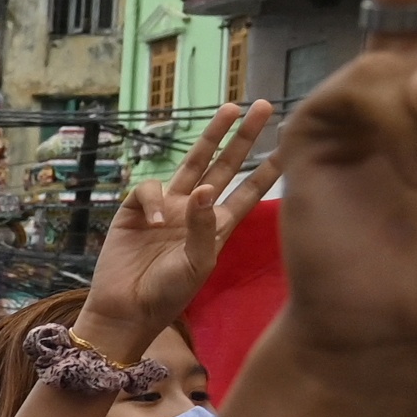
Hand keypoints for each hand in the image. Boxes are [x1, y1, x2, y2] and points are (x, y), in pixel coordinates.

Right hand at [74, 94, 275, 354]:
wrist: (126, 310)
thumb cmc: (168, 294)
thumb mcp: (197, 263)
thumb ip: (204, 226)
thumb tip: (206, 189)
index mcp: (217, 226)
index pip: (248, 190)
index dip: (268, 168)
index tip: (290, 146)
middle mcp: (195, 211)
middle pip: (224, 165)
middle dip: (243, 137)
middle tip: (262, 106)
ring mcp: (166, 208)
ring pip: (192, 163)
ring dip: (211, 136)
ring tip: (229, 111)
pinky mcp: (135, 210)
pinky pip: (148, 190)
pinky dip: (153, 200)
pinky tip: (154, 223)